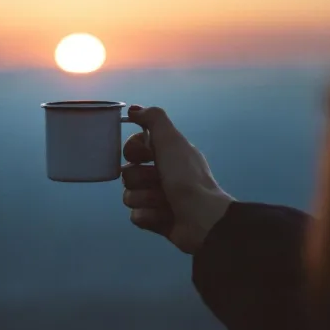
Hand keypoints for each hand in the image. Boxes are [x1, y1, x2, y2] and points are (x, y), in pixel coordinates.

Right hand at [121, 105, 234, 253]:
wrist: (202, 218)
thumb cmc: (187, 177)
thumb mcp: (172, 140)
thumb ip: (153, 119)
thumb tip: (133, 109)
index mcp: (167, 154)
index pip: (132, 147)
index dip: (134, 150)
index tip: (145, 154)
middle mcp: (161, 174)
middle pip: (128, 173)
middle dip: (141, 179)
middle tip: (160, 181)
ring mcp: (157, 198)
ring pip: (129, 195)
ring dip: (146, 198)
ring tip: (165, 202)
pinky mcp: (155, 220)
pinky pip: (136, 216)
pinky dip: (149, 216)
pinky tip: (164, 217)